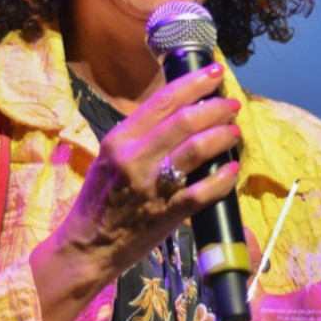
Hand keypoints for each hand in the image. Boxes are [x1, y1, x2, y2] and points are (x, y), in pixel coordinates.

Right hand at [50, 62, 241, 280]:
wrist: (86, 247)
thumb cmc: (100, 200)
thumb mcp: (111, 157)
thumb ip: (141, 137)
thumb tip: (180, 113)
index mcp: (120, 139)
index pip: (163, 101)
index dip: (194, 83)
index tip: (215, 73)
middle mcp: (134, 157)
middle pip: (184, 121)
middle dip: (214, 108)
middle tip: (232, 105)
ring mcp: (151, 186)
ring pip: (196, 150)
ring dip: (221, 136)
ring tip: (234, 131)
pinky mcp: (165, 214)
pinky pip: (201, 192)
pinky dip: (222, 180)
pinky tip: (233, 171)